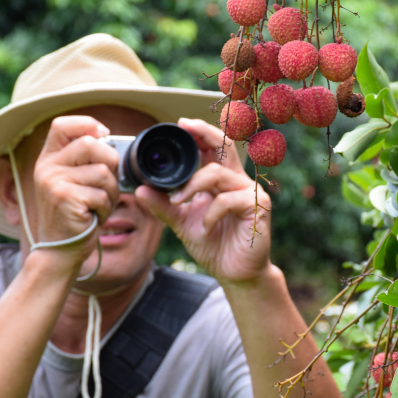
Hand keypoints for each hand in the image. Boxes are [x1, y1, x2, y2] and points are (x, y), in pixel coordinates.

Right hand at [31, 116, 119, 262]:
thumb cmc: (75, 215)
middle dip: (110, 163)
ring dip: (110, 192)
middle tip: (106, 184)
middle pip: (91, 144)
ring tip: (97, 205)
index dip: (87, 124)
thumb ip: (85, 160)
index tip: (104, 135)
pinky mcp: (65, 198)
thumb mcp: (74, 182)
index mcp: (48, 159)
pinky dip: (105, 208)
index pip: (62, 125)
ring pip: (102, 172)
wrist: (60, 250)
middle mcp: (47, 167)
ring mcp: (54, 182)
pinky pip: (102, 194)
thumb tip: (109, 137)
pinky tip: (93, 216)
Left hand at [135, 118, 272, 285]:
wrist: (235, 273)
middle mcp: (238, 182)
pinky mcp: (258, 207)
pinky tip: (205, 228)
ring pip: (218, 173)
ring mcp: (250, 193)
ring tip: (178, 201)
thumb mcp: (183, 223)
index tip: (180, 124)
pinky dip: (210, 212)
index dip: (200, 132)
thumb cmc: (214, 246)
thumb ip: (164, 205)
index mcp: (222, 181)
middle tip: (184, 126)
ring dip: (193, 185)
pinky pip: (228, 200)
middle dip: (204, 132)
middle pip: (226, 145)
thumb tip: (139, 189)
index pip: (214, 147)